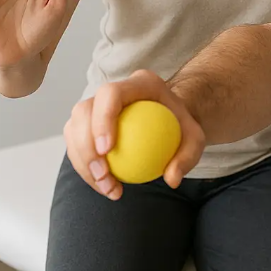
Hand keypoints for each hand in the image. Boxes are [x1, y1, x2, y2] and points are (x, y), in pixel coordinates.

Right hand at [64, 70, 206, 199]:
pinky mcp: (89, 123)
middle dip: (85, 146)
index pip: (111, 94)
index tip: (106, 150)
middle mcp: (113, 90)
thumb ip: (187, 157)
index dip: (103, 118)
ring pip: (74, 129)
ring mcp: (97, 105)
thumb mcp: (196, 140)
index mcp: (139, 84)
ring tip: (106, 187)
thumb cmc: (182, 127)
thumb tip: (172, 178)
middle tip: (103, 175)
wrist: (171, 122)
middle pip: (84, 110)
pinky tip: (105, 187)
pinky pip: (77, 144)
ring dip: (83, 162)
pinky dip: (87, 167)